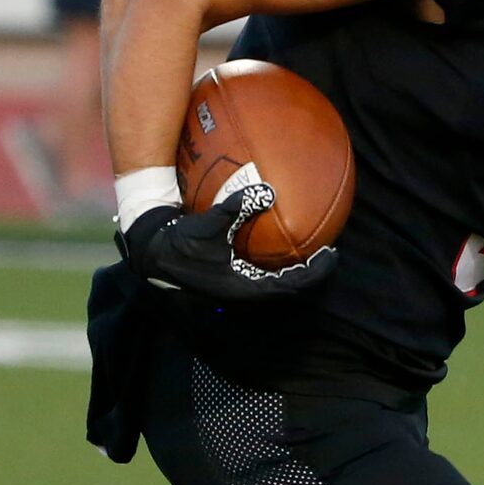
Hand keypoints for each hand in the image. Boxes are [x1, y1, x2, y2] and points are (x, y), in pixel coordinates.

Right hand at [117, 187, 336, 299]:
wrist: (152, 253)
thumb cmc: (180, 242)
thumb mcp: (209, 224)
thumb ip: (237, 208)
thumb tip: (266, 191)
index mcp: (243, 287)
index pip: (291, 286)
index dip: (314, 273)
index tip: (331, 256)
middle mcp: (244, 293)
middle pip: (288, 288)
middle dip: (310, 273)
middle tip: (327, 254)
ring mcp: (237, 289)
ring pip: (276, 284)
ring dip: (295, 271)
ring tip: (311, 252)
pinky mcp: (231, 281)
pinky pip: (263, 275)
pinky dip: (278, 265)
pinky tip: (281, 246)